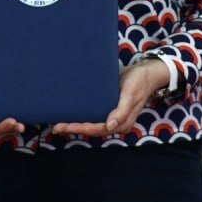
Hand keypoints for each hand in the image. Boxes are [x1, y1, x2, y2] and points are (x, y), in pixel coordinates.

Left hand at [50, 58, 168, 137]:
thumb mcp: (131, 94)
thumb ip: (121, 111)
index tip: (66, 127)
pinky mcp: (107, 107)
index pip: (98, 129)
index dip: (81, 129)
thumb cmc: (139, 82)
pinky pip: (93, 115)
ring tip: (58, 123)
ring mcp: (111, 115)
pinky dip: (81, 116)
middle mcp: (115, 122)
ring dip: (76, 124)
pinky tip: (70, 113)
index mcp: (122, 123)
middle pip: (92, 129)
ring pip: (91, 124)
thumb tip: (109, 127)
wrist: (145, 72)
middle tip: (56, 127)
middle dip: (74, 129)